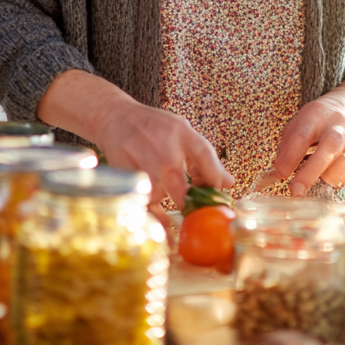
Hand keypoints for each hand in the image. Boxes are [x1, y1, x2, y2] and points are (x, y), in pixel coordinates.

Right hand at [37, 69, 232, 208]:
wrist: (116, 117)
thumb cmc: (154, 127)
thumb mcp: (182, 130)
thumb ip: (203, 156)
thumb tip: (228, 184)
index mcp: (181, 132)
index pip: (205, 156)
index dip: (216, 178)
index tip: (221, 193)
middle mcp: (162, 148)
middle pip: (181, 186)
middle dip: (191, 204)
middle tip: (198, 211)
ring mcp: (142, 162)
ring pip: (160, 197)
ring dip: (168, 203)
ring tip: (171, 198)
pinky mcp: (126, 175)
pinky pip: (143, 203)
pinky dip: (154, 218)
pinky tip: (164, 227)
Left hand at [272, 78, 344, 195]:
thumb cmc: (316, 121)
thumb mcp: (298, 124)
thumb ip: (287, 146)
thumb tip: (277, 173)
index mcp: (316, 115)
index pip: (303, 135)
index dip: (291, 155)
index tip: (281, 173)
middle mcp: (338, 126)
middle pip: (329, 147)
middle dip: (311, 171)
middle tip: (296, 190)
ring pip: (344, 164)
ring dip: (326, 177)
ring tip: (315, 178)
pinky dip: (335, 179)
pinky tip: (327, 175)